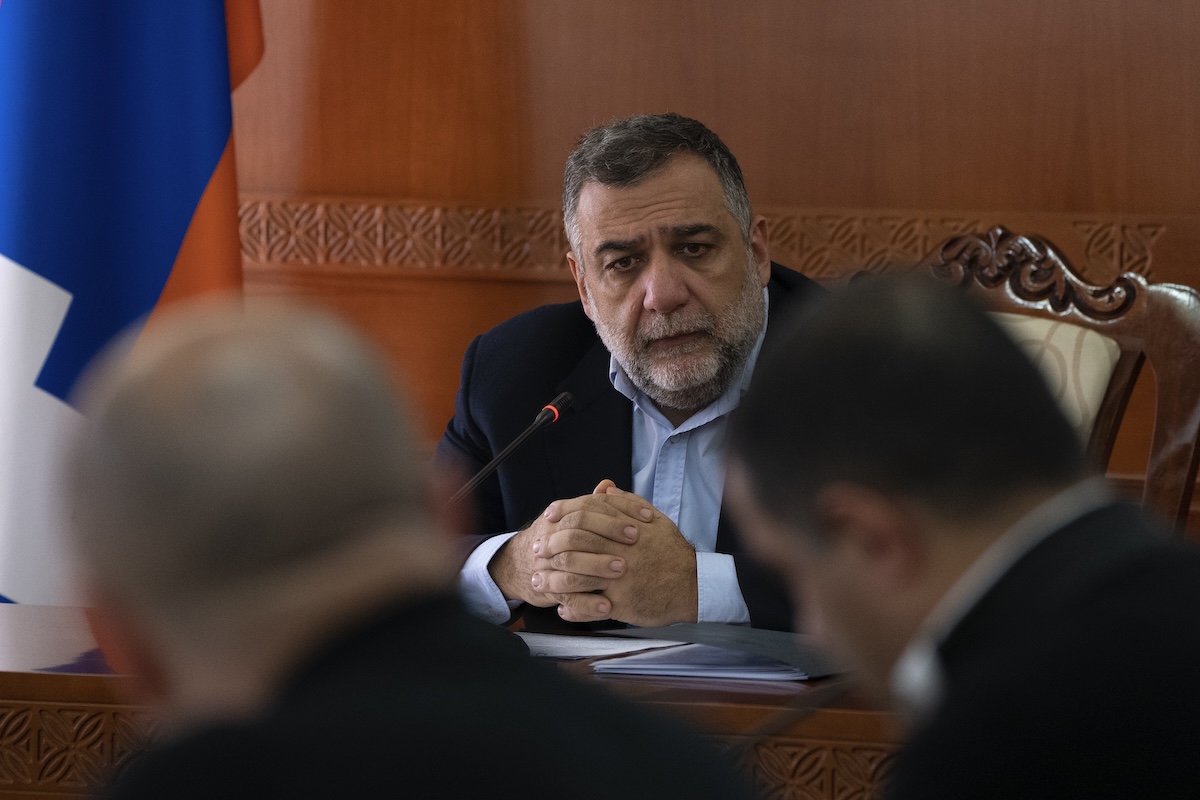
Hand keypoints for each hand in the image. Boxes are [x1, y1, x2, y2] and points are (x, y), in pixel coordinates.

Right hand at [487, 483, 638, 610]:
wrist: (520, 566)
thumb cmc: (556, 540)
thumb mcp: (571, 519)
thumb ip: (593, 505)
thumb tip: (608, 486)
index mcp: (561, 516)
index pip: (589, 505)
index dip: (619, 508)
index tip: (646, 516)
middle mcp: (552, 537)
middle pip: (578, 530)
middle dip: (608, 533)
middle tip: (635, 539)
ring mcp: (548, 564)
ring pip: (570, 563)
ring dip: (597, 566)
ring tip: (624, 570)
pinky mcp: (549, 589)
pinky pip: (567, 596)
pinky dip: (587, 603)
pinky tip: (608, 606)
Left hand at [541, 481, 698, 626]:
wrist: (693, 584)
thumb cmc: (672, 551)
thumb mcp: (655, 520)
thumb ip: (628, 504)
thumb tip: (604, 490)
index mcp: (625, 528)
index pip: (586, 512)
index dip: (563, 512)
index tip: (548, 516)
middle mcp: (619, 551)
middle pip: (574, 543)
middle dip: (550, 546)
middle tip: (536, 550)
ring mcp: (619, 579)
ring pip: (576, 577)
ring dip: (553, 580)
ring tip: (538, 583)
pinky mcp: (622, 603)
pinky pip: (590, 607)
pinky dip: (573, 608)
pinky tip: (563, 608)